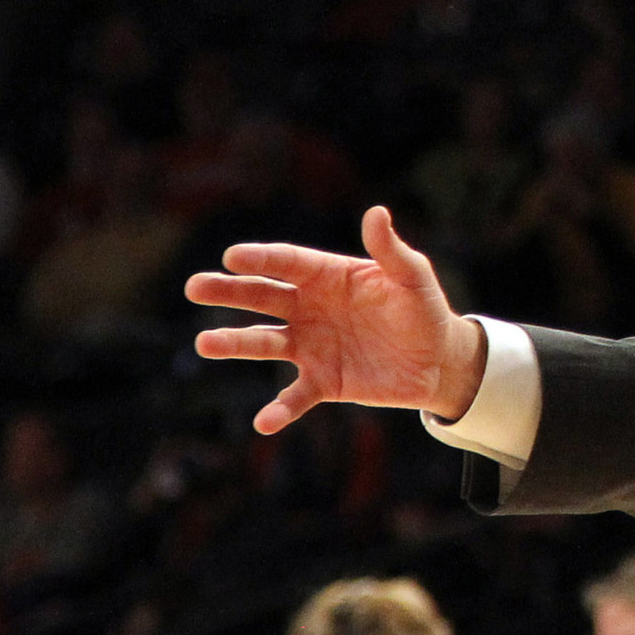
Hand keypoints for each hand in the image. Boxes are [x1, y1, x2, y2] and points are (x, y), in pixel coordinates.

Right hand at [186, 206, 488, 434]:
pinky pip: (295, 397)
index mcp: (328, 277)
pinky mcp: (323, 382)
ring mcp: (312, 346)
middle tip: (195, 287)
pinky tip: (264, 422)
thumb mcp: (413, 279)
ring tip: (205, 344)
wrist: (439, 361)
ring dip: (235, 343)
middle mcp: (310, 309)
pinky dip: (280, 410)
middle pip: (262, 297)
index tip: (232, 257)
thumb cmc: (424, 311)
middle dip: (229, 292)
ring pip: (265, 343)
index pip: (288, 263)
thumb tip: (376, 212)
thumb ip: (392, 252)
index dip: (261, 259)